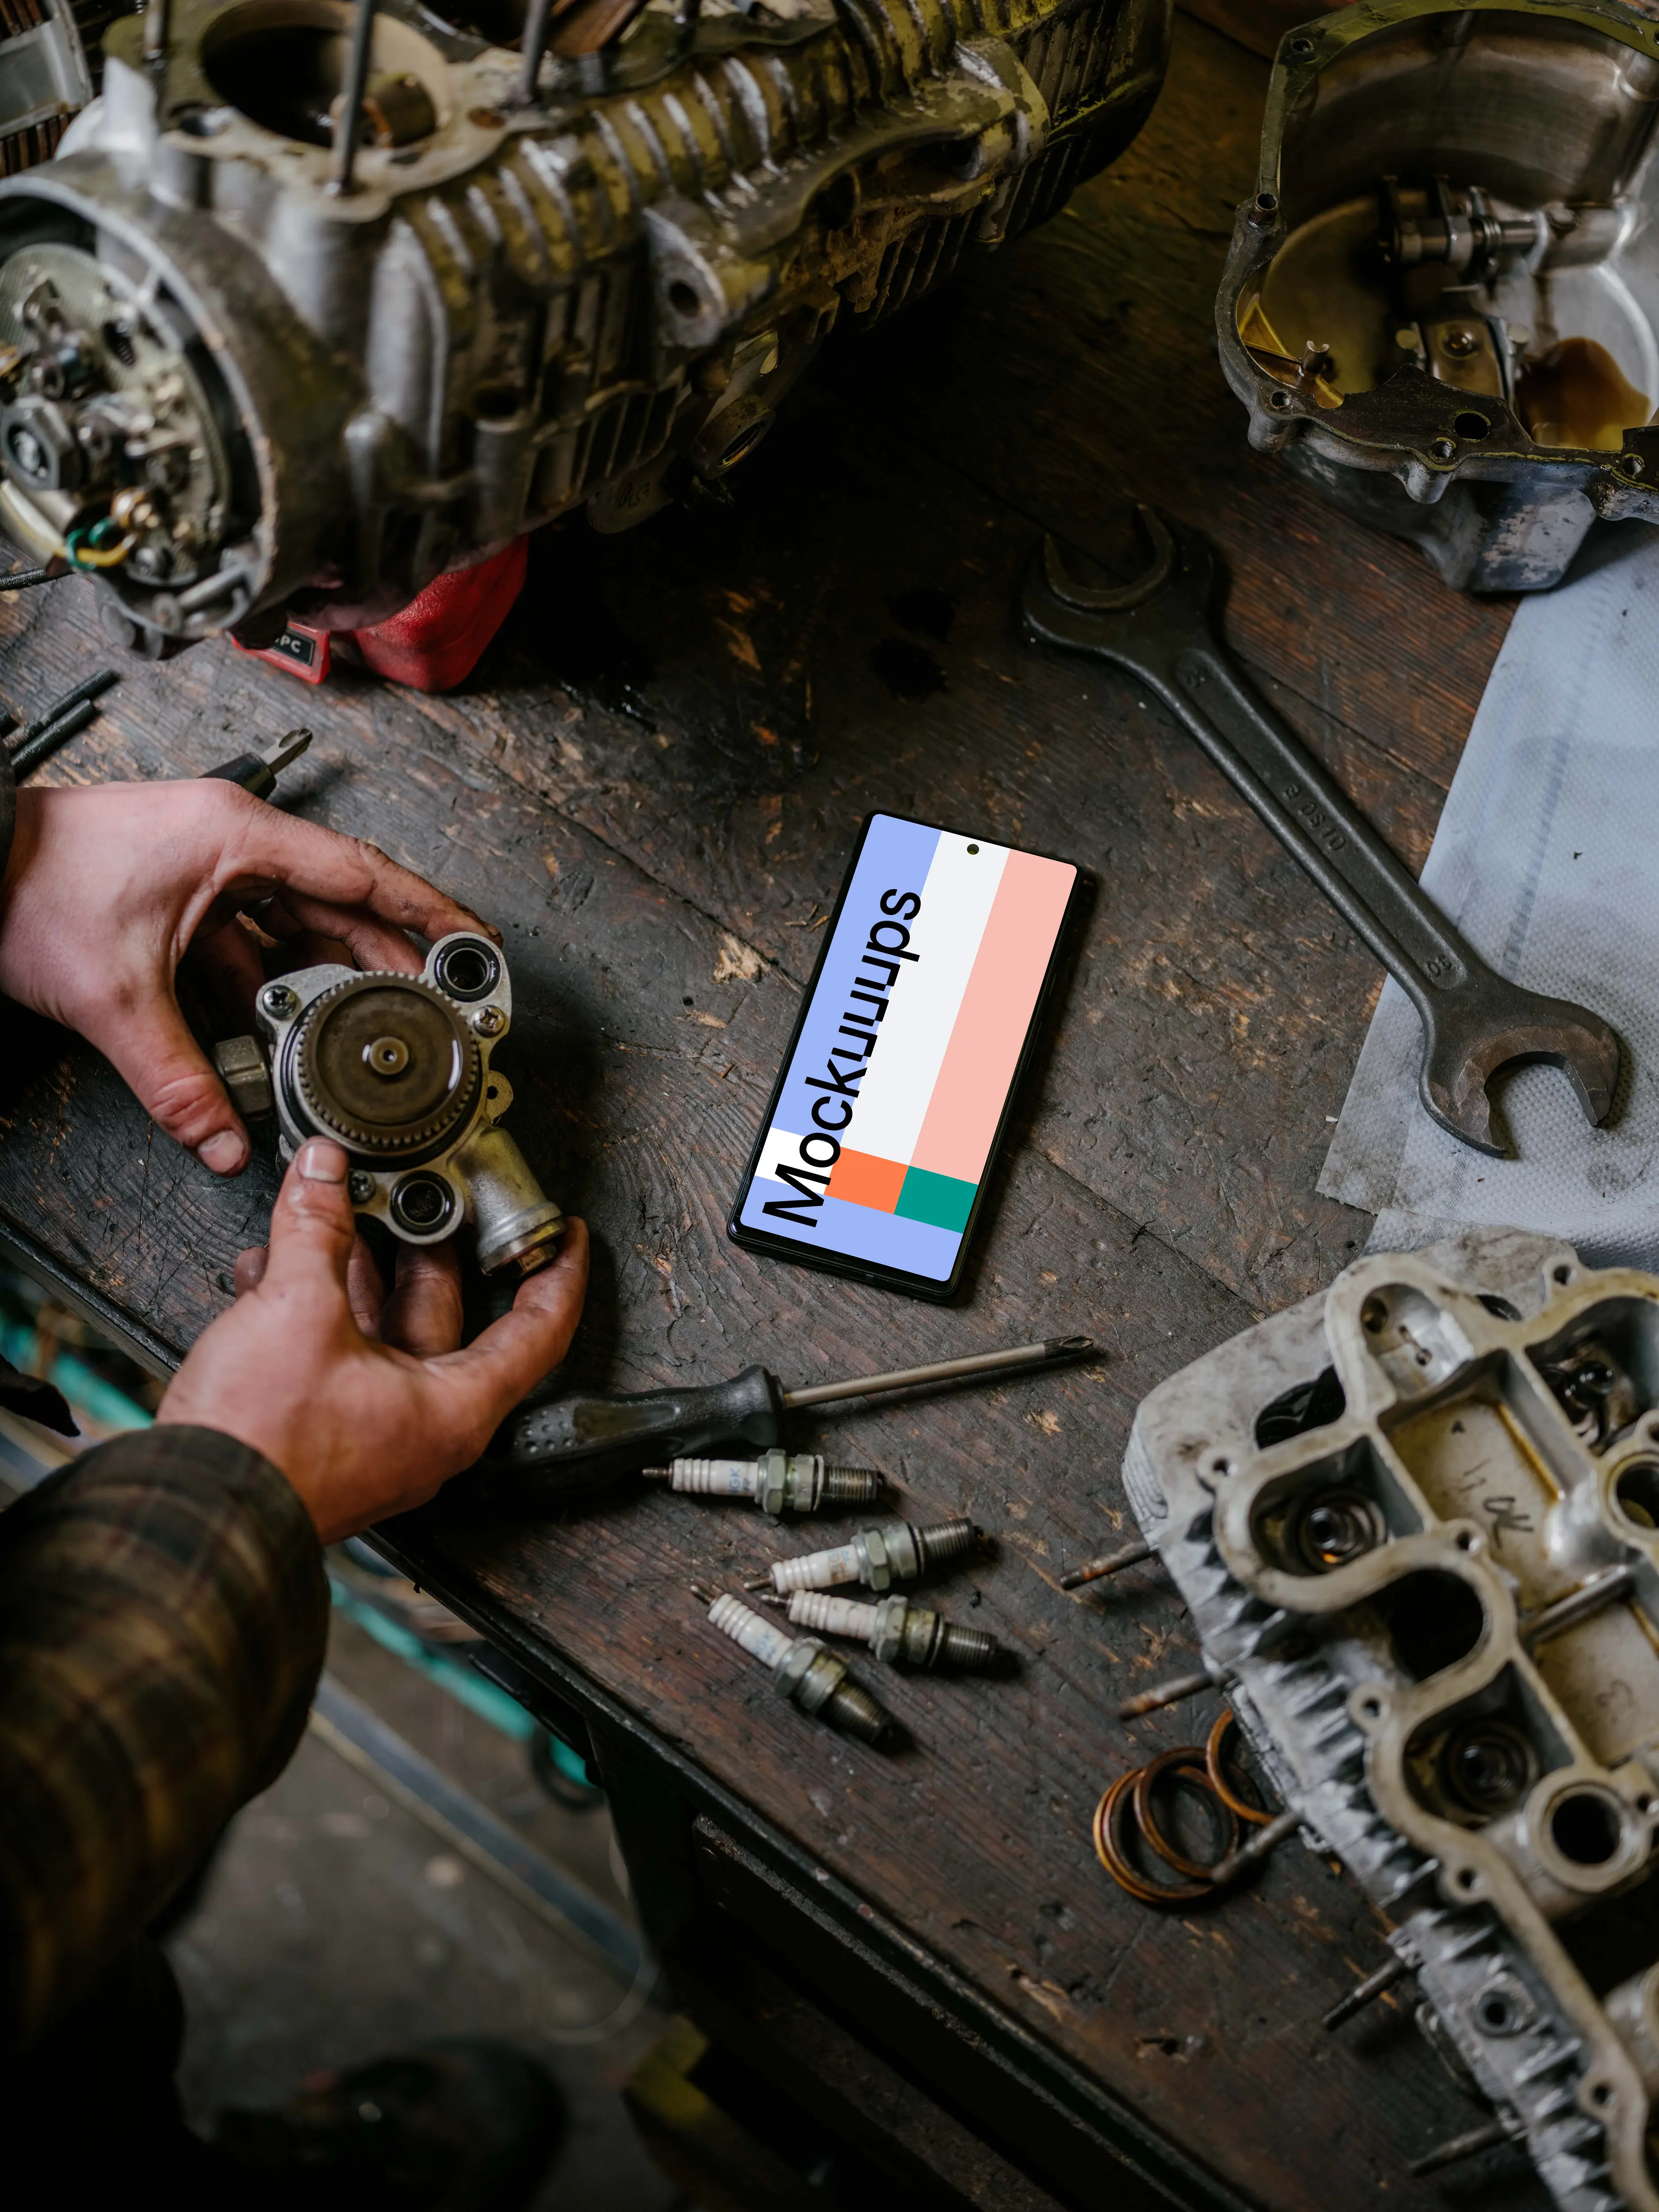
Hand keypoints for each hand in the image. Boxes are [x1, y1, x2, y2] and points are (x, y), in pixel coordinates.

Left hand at [0, 778, 485, 1174]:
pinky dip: (268, 981)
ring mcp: (208, 865)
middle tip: (429, 1008)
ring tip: (360, 1025)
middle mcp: (232, 843)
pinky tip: (279, 1025)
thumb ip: (177, 1078)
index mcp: (237, 838)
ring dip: (324, 975)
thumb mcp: (114, 994)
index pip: (364, 874)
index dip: (429, 913)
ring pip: (294, 923)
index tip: (473, 944)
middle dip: (387, 960)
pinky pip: (248, 938)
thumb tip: (220, 1140)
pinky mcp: (184, 891)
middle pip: (339, 904)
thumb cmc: (27, 883)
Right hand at [156, 1139, 588, 1542]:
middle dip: (421, 1249)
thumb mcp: (296, 1310)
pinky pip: (336, 1356)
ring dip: (352, 1272)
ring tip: (330, 1217)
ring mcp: (373, 1434)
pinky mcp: (324, 1434)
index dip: (558, 1274)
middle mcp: (424, 1428)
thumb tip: (323, 1173)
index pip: (537, 1332)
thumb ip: (315, 1231)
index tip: (565, 1235)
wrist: (189, 1517)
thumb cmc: (259, 1450)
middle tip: (413, 1196)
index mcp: (454, 1409)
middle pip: (444, 1317)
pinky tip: (274, 1268)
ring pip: (381, 1332)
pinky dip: (312, 1308)